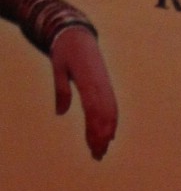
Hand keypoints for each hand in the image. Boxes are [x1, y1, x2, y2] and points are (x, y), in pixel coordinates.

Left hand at [50, 26, 116, 159]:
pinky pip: (113, 108)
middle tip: (98, 156)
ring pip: (111, 114)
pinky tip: (110, 136)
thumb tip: (59, 113)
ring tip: (103, 150)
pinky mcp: (107, 87)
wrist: (78, 35)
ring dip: (108, 134)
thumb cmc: (65, 51)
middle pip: (105, 117)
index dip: (95, 130)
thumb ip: (61, 90)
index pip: (94, 111)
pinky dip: (112, 123)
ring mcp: (106, 86)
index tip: (92, 147)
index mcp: (88, 81)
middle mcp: (101, 85)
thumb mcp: (58, 67)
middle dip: (102, 137)